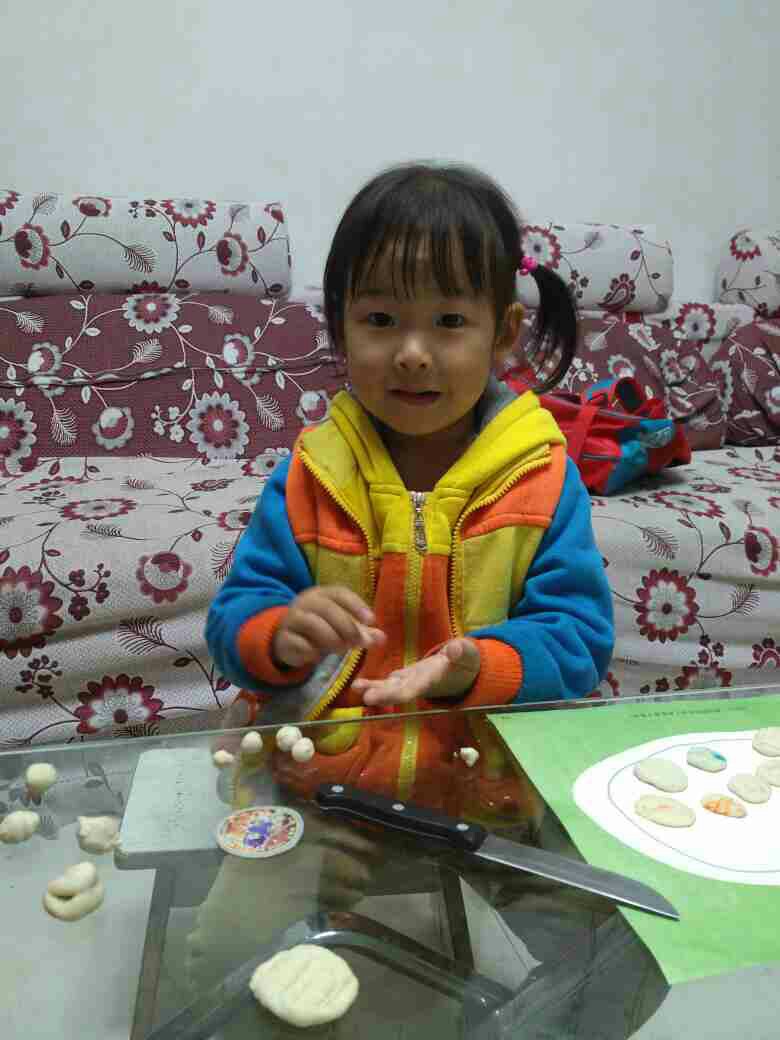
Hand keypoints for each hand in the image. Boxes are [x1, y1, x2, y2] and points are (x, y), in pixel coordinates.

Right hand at [272, 585, 385, 668]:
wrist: (288, 638)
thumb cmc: (321, 628)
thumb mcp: (342, 628)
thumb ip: (362, 632)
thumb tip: (382, 639)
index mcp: (322, 594)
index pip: (340, 593)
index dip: (356, 605)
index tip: (371, 620)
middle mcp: (306, 602)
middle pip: (326, 608)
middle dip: (346, 625)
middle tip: (358, 642)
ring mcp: (292, 619)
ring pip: (310, 622)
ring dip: (329, 637)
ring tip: (341, 649)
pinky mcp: (283, 638)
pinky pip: (296, 642)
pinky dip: (309, 650)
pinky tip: (317, 656)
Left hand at [352, 637, 480, 706]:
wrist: (461, 669)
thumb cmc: (465, 660)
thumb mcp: (466, 654)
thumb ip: (461, 651)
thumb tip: (455, 648)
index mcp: (432, 680)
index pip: (415, 689)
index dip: (401, 692)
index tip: (392, 693)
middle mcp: (418, 686)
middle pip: (399, 693)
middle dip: (384, 695)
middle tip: (367, 697)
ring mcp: (409, 683)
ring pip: (389, 689)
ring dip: (373, 690)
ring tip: (356, 687)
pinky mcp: (403, 678)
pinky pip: (386, 683)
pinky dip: (372, 684)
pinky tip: (356, 684)